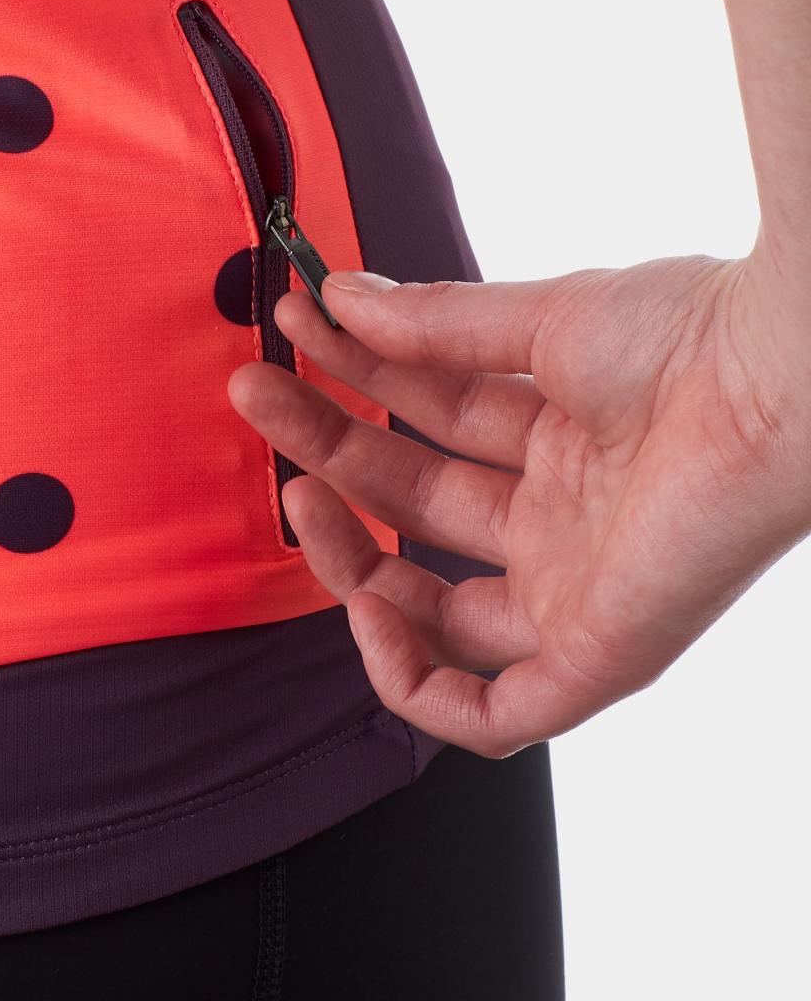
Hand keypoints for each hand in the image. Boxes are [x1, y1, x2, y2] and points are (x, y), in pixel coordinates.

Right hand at [227, 252, 810, 757]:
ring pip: (435, 615)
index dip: (351, 378)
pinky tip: (364, 605)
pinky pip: (489, 714)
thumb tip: (336, 300)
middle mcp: (565, 519)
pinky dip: (413, 680)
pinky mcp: (598, 658)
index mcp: (560, 436)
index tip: (295, 327)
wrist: (781, 376)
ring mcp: (577, 591)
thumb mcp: (537, 322)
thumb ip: (431, 325)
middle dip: (326, 447)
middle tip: (256, 392)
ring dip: (350, 559)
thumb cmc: (692, 335)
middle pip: (412, 507)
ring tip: (297, 493)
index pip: (425, 423)